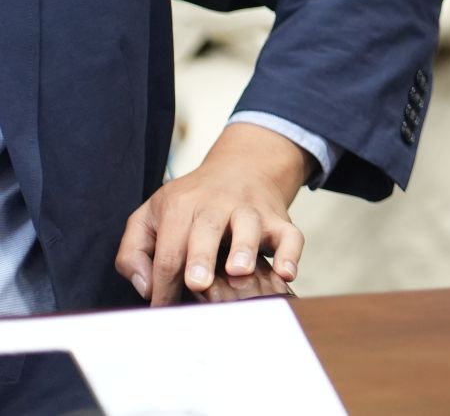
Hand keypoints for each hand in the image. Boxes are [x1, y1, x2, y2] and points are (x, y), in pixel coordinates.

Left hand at [115, 122, 310, 305]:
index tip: (163, 309)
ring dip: (245, 249)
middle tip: (197, 284)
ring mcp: (251, 210)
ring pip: (250, 227)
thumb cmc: (191, 204)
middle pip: (206, 230)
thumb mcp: (149, 216)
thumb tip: (147, 287)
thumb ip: (132, 252)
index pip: (168, 250)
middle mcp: (216, 204)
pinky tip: (285, 273)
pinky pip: (290, 235)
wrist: (242, 168)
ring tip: (239, 271)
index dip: (164, 284)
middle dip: (201, 258)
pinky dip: (291, 253)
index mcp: (180, 206)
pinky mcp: (279, 220)